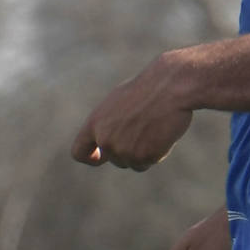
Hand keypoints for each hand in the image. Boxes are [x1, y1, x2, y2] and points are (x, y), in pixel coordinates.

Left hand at [70, 55, 192, 170]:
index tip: (99, 156)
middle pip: (114, 159)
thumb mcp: (118, 102)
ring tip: (154, 127)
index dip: (90, 156)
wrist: (170, 86)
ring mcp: (123, 150)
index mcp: (95, 123)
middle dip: (128, 150)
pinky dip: (156, 152)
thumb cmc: (148, 89)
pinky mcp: (143, 156)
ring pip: (132, 163)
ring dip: (143, 152)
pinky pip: (148, 163)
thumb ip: (107, 124)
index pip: (79, 152)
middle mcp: (105, 140)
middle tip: (145, 128)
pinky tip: (162, 133)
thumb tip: (103, 142)